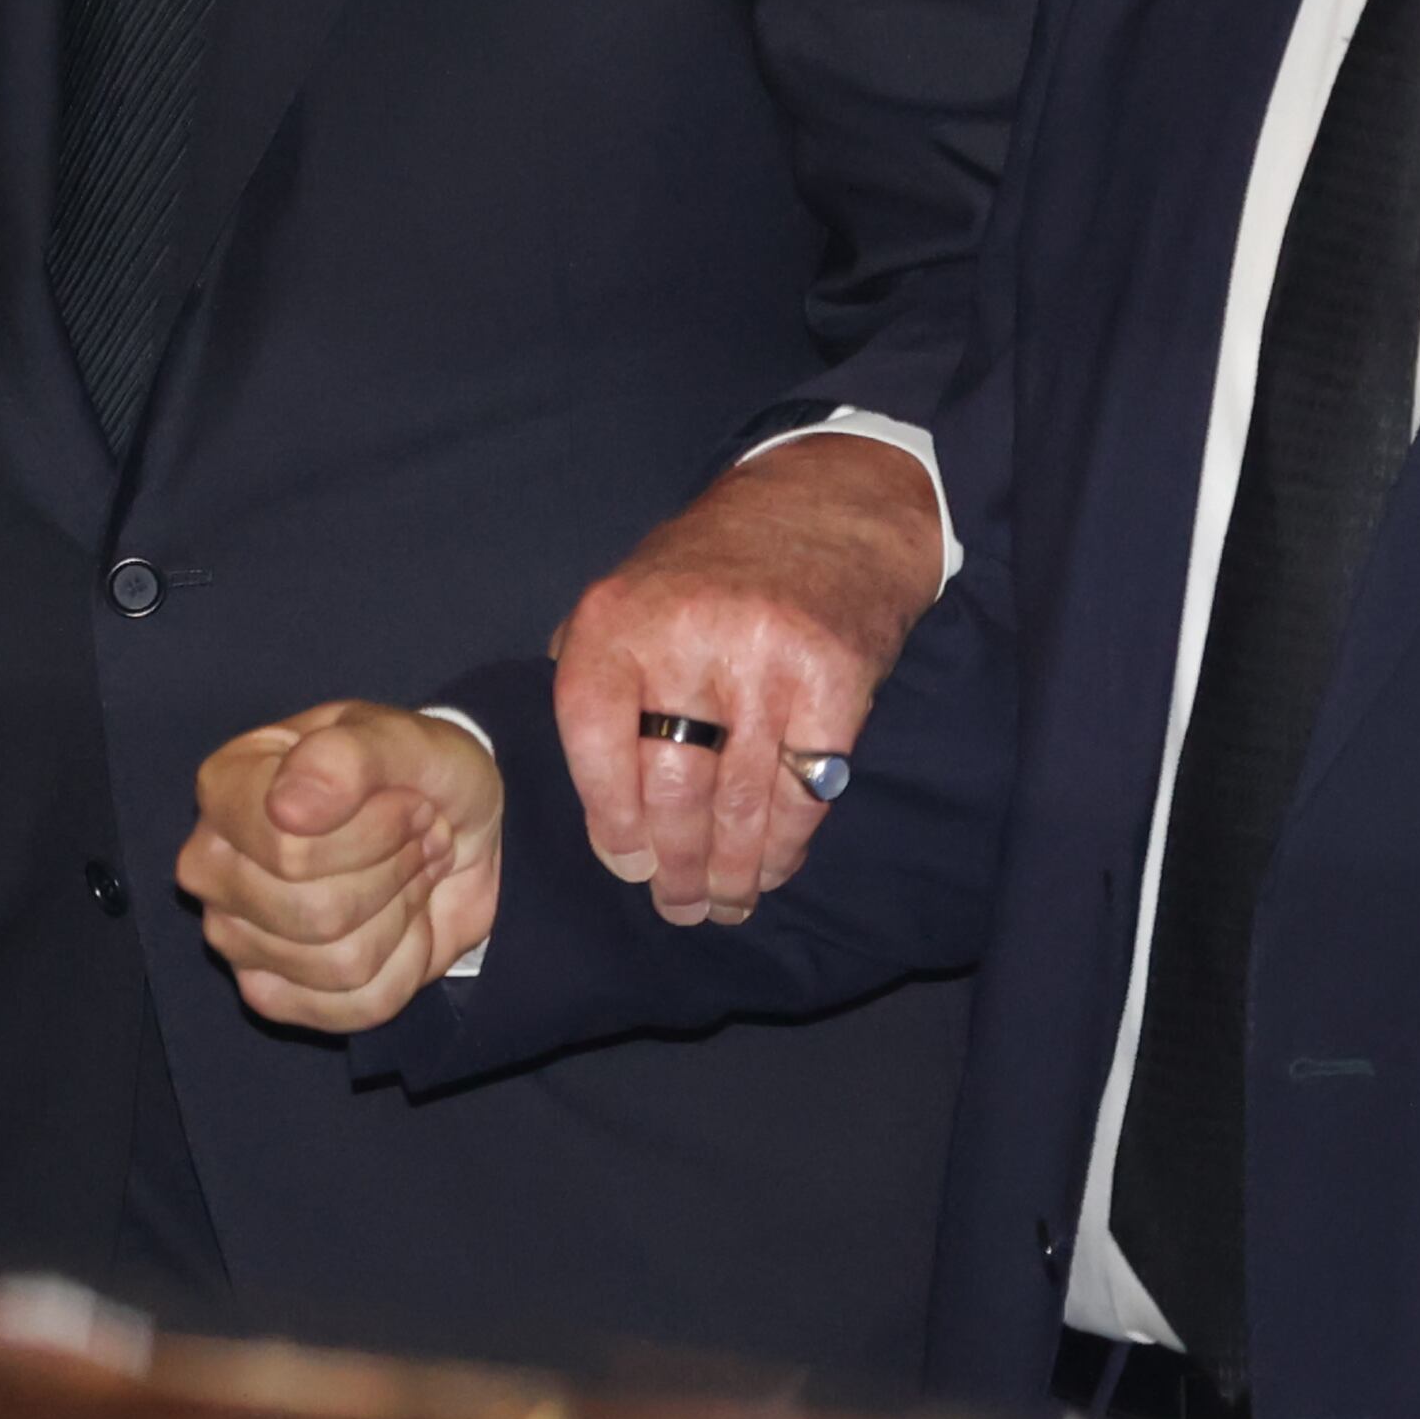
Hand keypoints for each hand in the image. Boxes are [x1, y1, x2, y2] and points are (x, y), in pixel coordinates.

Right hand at [175, 699, 500, 1035]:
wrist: (453, 827)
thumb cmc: (414, 774)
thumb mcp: (399, 739)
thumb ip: (345, 758)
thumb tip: (287, 809)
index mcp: (225, 786)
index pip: (289, 848)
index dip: (373, 833)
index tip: (409, 802)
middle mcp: (211, 864)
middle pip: (316, 913)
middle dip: (394, 875)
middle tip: (418, 837)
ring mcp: (232, 935)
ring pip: (342, 963)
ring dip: (404, 914)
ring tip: (412, 870)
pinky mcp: (270, 992)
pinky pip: (358, 1005)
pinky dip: (406, 965)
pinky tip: (401, 922)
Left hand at [550, 434, 939, 925]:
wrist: (823, 510)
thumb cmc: (708, 569)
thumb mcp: (623, 595)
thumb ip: (591, 676)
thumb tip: (585, 792)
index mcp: (616, 620)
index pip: (592, 742)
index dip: (608, 821)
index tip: (625, 865)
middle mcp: (685, 638)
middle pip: (672, 789)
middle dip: (673, 868)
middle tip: (675, 907)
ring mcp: (765, 661)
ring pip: (741, 805)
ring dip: (730, 874)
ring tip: (721, 906)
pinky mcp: (835, 682)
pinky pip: (805, 793)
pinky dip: (787, 846)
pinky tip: (771, 868)